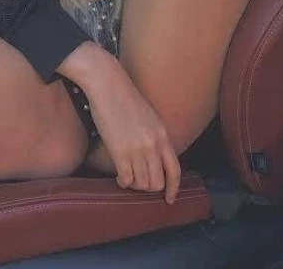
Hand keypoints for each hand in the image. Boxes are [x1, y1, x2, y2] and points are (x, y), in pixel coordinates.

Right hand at [59, 43, 179, 202]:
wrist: (108, 84)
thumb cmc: (125, 98)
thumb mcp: (150, 117)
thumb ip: (156, 138)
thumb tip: (156, 159)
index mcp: (163, 135)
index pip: (175, 170)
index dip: (173, 189)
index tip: (169, 199)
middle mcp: (153, 144)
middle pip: (157, 182)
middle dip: (148, 187)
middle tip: (139, 181)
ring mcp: (137, 149)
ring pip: (142, 183)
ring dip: (135, 184)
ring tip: (128, 176)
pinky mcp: (119, 151)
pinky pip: (126, 179)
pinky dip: (123, 181)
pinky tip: (119, 176)